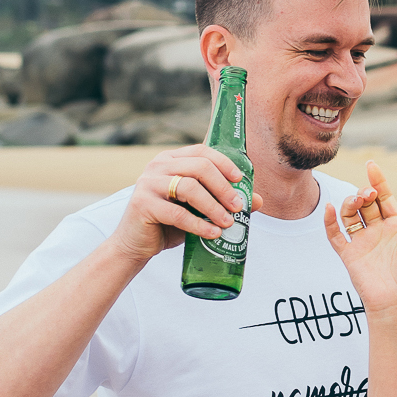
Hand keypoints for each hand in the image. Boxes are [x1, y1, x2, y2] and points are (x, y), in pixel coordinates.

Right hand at [110, 146, 263, 266]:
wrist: (137, 244)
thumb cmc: (170, 223)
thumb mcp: (199, 209)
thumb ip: (223, 201)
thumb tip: (259, 200)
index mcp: (172, 159)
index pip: (202, 152)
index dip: (224, 163)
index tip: (241, 179)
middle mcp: (158, 165)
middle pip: (199, 167)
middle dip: (223, 187)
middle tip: (239, 206)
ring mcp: (148, 183)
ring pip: (189, 187)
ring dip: (213, 206)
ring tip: (228, 222)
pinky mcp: (142, 204)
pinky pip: (177, 213)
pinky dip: (198, 224)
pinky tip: (213, 233)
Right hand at [323, 160, 396, 312]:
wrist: (396, 303)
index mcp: (396, 225)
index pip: (384, 197)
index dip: (378, 180)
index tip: (371, 164)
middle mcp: (378, 230)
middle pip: (366, 202)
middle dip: (364, 192)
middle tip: (367, 193)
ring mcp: (362, 241)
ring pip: (350, 214)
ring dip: (349, 203)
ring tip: (355, 202)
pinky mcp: (349, 254)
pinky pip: (335, 235)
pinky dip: (330, 221)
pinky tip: (330, 209)